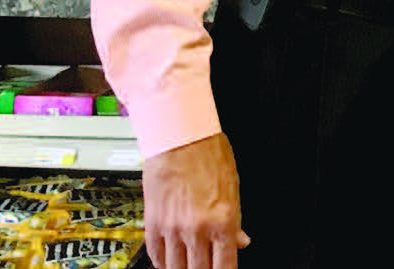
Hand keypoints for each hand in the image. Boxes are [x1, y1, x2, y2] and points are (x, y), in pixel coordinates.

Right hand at [144, 133, 249, 268]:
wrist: (179, 138)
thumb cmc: (209, 156)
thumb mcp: (233, 188)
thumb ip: (235, 220)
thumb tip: (240, 241)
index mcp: (223, 220)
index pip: (225, 266)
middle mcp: (197, 229)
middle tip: (205, 266)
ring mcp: (173, 229)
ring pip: (176, 268)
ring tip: (188, 265)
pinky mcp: (153, 224)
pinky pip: (156, 256)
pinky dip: (163, 263)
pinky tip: (169, 262)